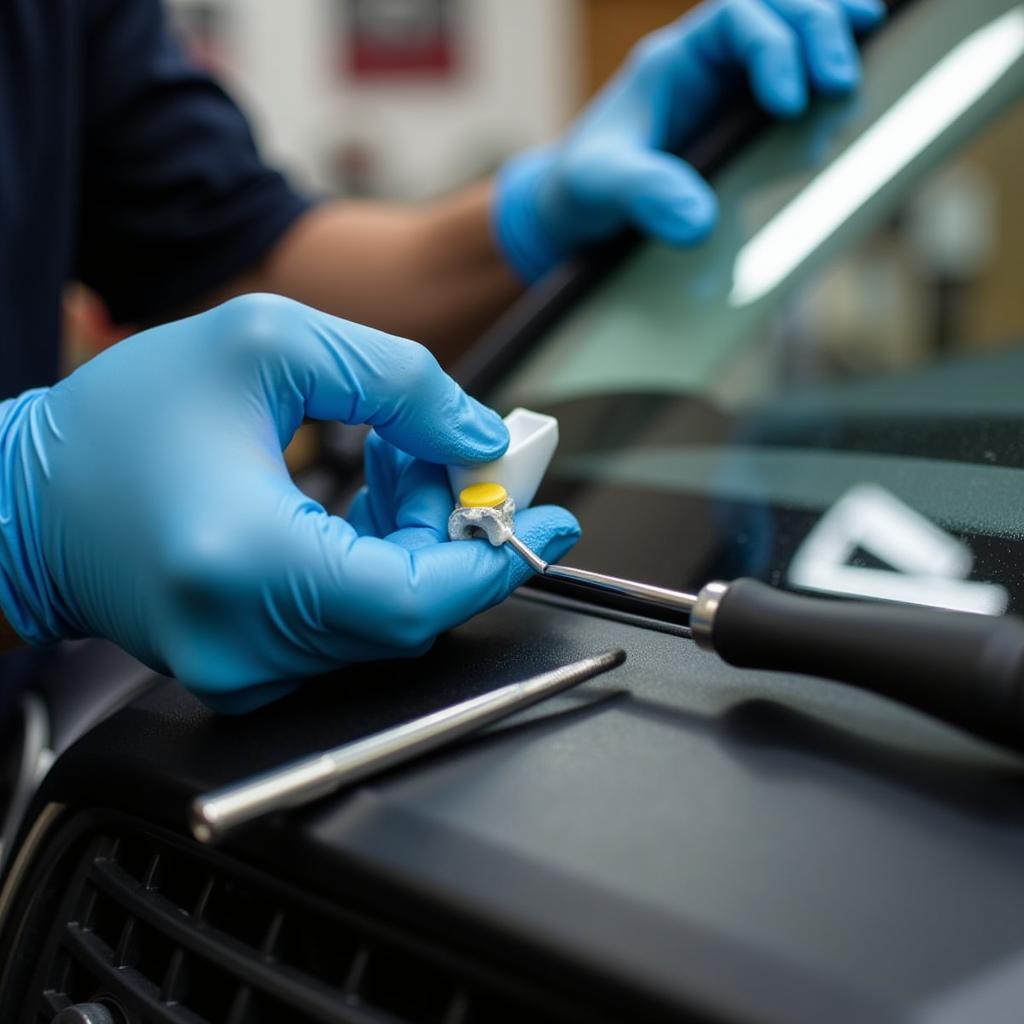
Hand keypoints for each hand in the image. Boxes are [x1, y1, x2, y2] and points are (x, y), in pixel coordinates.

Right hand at [0, 295, 579, 710]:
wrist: (31, 495)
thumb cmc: (126, 415)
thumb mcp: (271, 347)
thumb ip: (400, 384)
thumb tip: (479, 439)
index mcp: (249, 564)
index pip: (417, 598)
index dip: (496, 560)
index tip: (553, 523)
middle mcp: (246, 641)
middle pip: (412, 605)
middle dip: (450, 525)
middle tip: (442, 452)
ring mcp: (244, 670)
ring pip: (386, 617)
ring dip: (413, 539)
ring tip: (390, 460)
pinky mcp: (245, 668)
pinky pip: (348, 626)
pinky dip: (377, 563)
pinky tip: (359, 499)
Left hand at [495, 0, 885, 280]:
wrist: (578, 206)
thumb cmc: (584, 185)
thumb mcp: (603, 185)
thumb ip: (646, 195)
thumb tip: (698, 224)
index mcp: (674, 59)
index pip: (737, 19)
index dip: (772, 46)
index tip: (785, 103)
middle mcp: (709, 63)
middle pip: (780, 10)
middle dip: (818, 32)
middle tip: (839, 83)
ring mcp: (732, 93)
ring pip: (797, 38)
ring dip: (833, 44)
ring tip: (854, 77)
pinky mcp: (746, 128)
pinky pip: (798, 89)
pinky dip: (825, 88)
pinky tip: (846, 104)